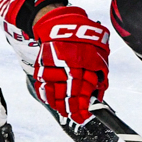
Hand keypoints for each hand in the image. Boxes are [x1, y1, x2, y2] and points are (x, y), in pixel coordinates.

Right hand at [32, 5, 110, 122]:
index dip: (82, 109)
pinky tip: (53, 102)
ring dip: (59, 106)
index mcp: (82, 64)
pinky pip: (42, 86)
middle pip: (66, 96)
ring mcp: (51, 66)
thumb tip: (98, 98)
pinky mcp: (41, 65)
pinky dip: (47, 96)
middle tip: (76, 118)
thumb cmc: (86, 40)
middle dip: (71, 111)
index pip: (81, 93)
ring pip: (52, 93)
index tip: (84, 117)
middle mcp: (65, 66)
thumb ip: (99, 78)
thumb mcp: (100, 57)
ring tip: (65, 112)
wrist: (63, 23)